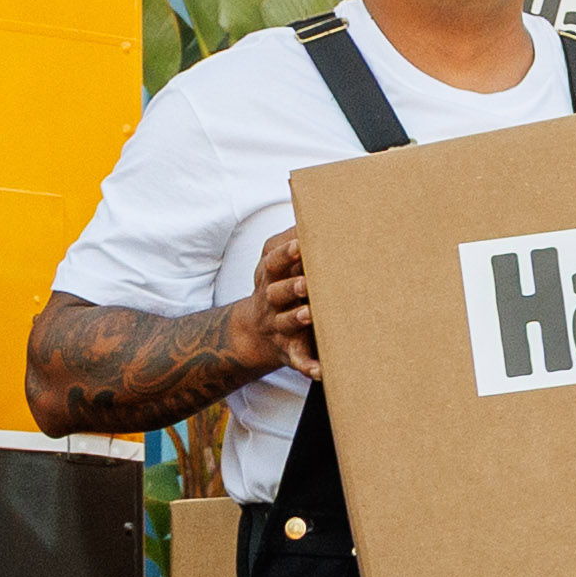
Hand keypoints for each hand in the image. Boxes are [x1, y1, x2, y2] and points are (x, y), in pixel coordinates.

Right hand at [227, 229, 316, 379]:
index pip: (274, 262)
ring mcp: (278, 327)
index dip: (286, 253)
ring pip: (286, 323)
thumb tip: (312, 205)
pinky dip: (307, 366)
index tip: (302, 243)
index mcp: (270, 277)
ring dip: (297, 318)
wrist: (255, 332)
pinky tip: (320, 371)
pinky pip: (297, 360)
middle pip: (276, 293)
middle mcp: (271, 302)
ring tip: (310, 314)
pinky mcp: (289, 351)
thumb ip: (292, 241)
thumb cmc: (278, 288)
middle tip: (306, 282)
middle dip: (290, 286)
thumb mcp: (276, 265)